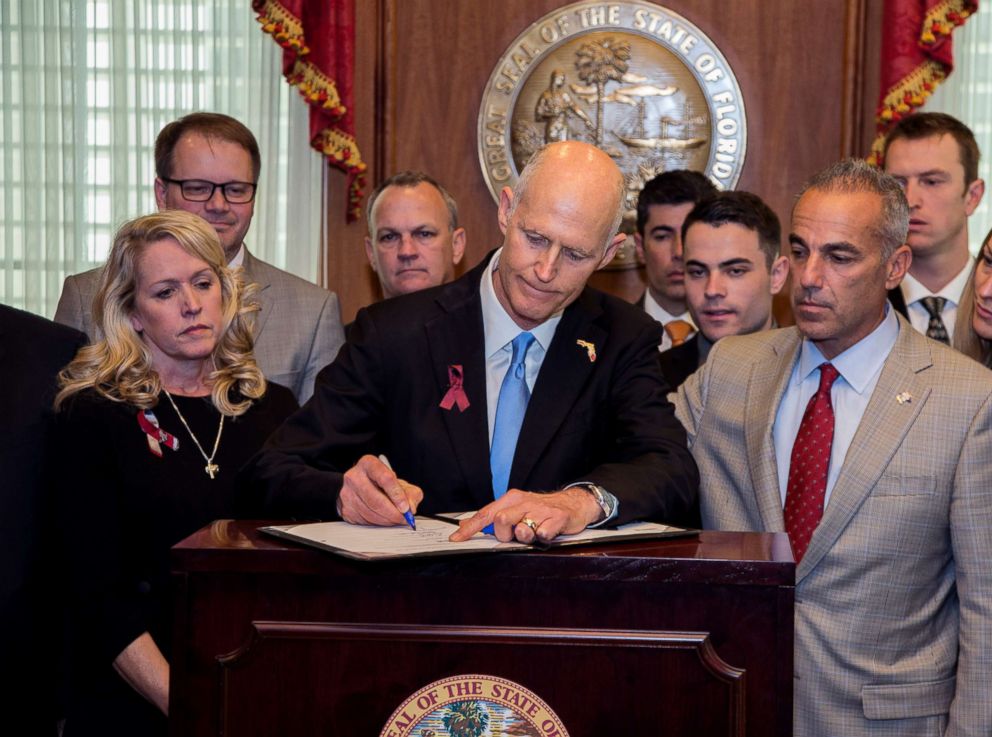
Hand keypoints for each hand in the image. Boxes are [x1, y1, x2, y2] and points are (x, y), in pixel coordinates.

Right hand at [337, 454, 423, 525]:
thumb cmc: (380, 483)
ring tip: (396, 520)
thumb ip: (410, 493)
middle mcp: (355, 477)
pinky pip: (364, 521)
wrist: (358, 487)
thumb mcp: (399, 482)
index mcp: (369, 464)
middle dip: (394, 513)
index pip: (385, 479)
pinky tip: (384, 520)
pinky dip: (378, 524)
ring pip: (370, 513)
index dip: (398, 495)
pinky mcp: (345, 509)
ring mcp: (347, 494)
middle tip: (404, 519)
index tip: (406, 507)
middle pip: (376, 500)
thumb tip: (410, 508)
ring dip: (387, 521)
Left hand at [449, 488, 602, 544]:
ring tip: (534, 533)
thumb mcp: (516, 509)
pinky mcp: (558, 517)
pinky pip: (543, 534)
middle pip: (501, 521)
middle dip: (504, 534)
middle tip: (516, 535)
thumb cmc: (541, 509)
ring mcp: (541, 510)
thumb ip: (493, 517)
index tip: (456, 538)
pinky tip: (547, 533)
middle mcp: (524, 502)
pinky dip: (543, 538)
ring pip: (522, 529)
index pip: (486, 513)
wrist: (573, 503)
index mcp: (512, 499)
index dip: (470, 527)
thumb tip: (466, 525)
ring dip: (525, 537)